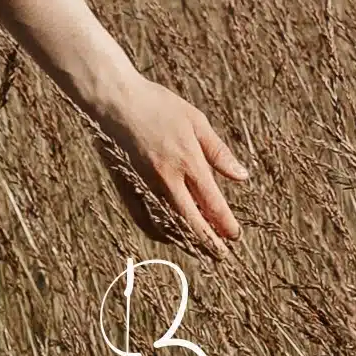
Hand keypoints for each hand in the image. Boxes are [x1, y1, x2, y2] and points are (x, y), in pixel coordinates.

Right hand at [91, 75, 248, 261]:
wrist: (114, 100)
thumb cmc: (158, 105)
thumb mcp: (196, 122)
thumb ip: (219, 152)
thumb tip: (242, 177)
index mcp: (187, 161)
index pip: (212, 203)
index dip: (225, 224)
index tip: (234, 236)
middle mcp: (166, 179)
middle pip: (191, 222)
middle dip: (208, 242)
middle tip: (220, 255)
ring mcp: (143, 186)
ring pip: (167, 225)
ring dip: (185, 240)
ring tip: (198, 247)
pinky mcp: (126, 187)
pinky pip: (144, 220)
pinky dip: (158, 232)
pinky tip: (169, 234)